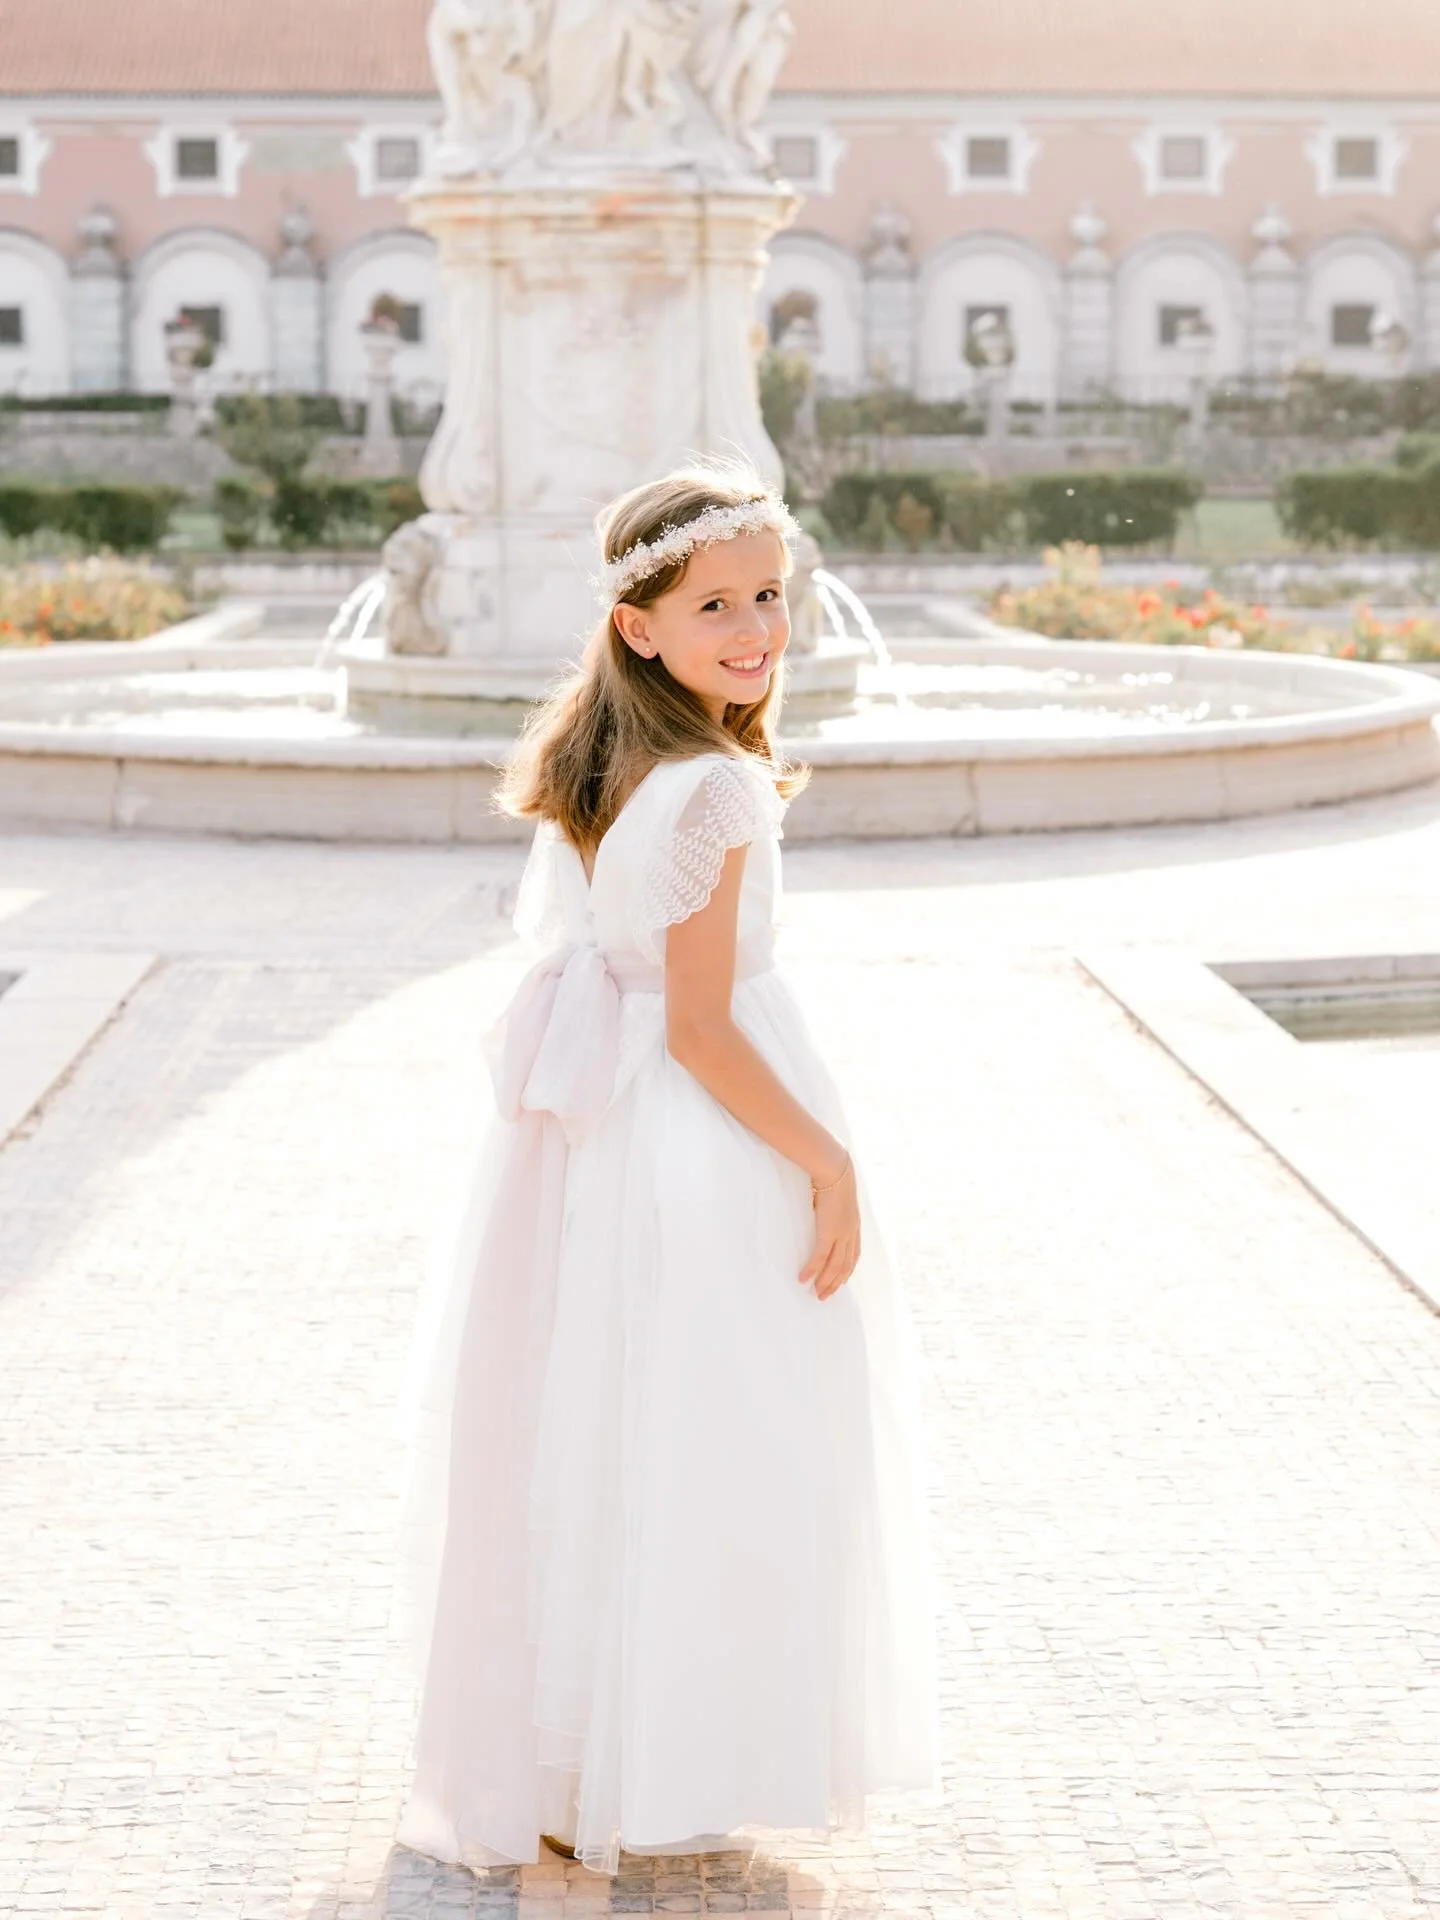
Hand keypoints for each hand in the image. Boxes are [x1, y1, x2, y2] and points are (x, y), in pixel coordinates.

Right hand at [799, 1151, 860, 1301]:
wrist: (834, 1169)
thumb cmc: (832, 1177)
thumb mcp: (836, 1195)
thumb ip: (831, 1206)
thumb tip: (818, 1207)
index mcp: (854, 1224)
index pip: (853, 1254)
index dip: (848, 1269)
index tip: (842, 1281)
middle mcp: (850, 1233)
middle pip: (846, 1265)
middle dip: (836, 1282)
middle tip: (825, 1295)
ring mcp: (841, 1234)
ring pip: (835, 1266)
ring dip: (825, 1282)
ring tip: (817, 1294)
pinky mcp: (828, 1232)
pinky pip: (820, 1257)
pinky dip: (812, 1270)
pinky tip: (804, 1279)